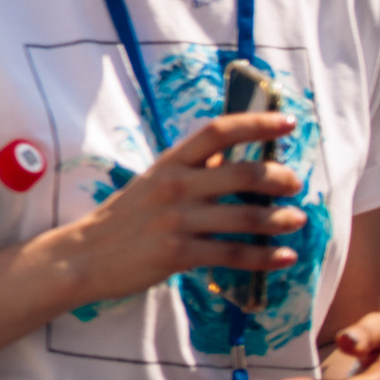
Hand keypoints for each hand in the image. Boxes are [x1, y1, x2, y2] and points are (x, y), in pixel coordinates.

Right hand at [37, 113, 304, 311]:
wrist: (84, 255)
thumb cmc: (124, 217)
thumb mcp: (154, 182)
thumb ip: (193, 169)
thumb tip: (233, 153)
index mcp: (170, 163)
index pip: (217, 132)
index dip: (256, 123)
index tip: (288, 122)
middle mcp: (175, 186)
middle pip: (242, 173)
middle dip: (279, 178)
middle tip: (294, 184)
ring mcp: (176, 220)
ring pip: (245, 218)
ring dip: (279, 220)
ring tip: (295, 220)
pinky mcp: (177, 253)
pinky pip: (233, 254)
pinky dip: (265, 257)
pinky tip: (284, 257)